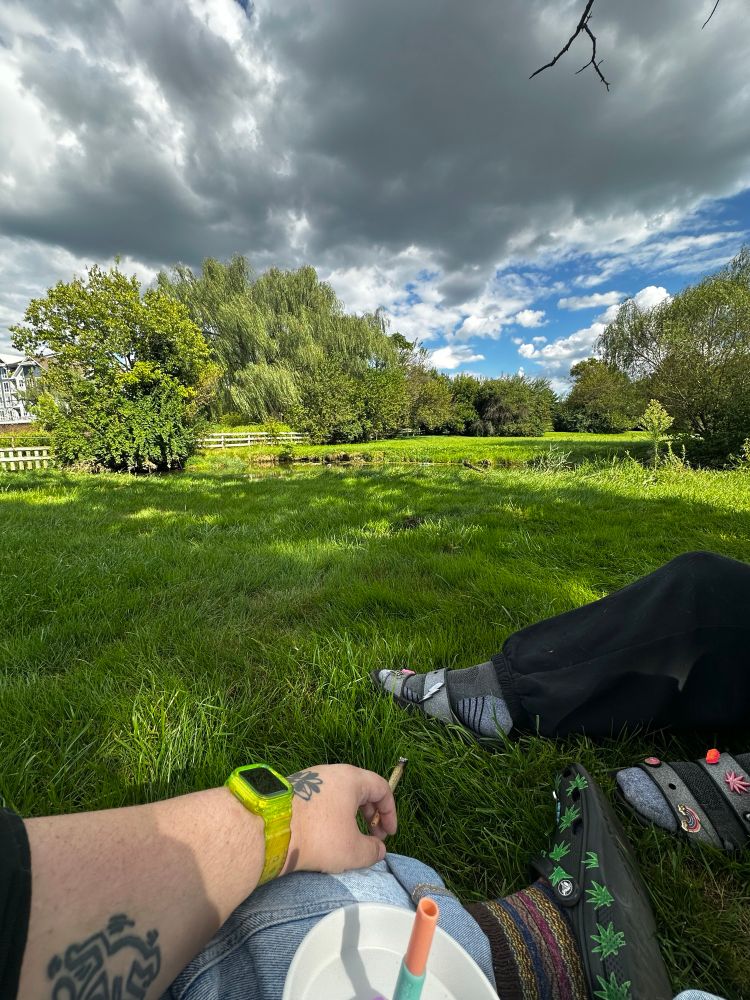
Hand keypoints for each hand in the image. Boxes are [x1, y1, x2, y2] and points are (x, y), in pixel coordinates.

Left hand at [282, 764, 396, 874]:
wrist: (269, 831)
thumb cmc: (319, 837)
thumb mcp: (353, 851)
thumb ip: (373, 851)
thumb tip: (379, 849)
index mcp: (351, 778)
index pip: (381, 788)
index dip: (390, 812)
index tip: (388, 835)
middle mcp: (330, 772)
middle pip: (360, 789)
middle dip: (370, 814)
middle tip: (371, 835)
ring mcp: (309, 779)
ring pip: (338, 794)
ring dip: (349, 815)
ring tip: (347, 837)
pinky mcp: (292, 790)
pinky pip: (320, 799)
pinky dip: (329, 814)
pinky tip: (323, 834)